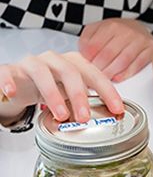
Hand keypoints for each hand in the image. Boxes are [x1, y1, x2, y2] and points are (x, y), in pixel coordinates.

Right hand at [0, 50, 122, 123]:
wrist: (18, 82)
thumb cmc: (48, 87)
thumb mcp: (68, 93)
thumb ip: (84, 100)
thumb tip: (107, 115)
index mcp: (73, 63)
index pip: (94, 74)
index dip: (107, 91)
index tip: (117, 109)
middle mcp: (54, 60)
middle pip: (70, 72)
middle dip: (79, 95)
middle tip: (84, 117)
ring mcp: (32, 63)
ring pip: (43, 73)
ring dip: (53, 95)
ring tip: (60, 115)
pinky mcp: (10, 70)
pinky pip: (8, 73)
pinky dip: (10, 82)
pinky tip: (13, 94)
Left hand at [79, 18, 152, 81]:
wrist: (137, 27)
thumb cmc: (115, 32)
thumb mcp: (97, 30)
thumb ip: (86, 40)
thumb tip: (83, 57)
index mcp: (111, 25)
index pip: (94, 46)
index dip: (87, 59)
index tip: (85, 66)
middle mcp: (127, 31)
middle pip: (108, 55)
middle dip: (98, 68)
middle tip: (93, 76)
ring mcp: (140, 40)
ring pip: (122, 62)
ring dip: (110, 73)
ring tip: (104, 78)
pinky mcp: (151, 50)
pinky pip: (137, 66)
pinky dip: (125, 74)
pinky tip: (117, 77)